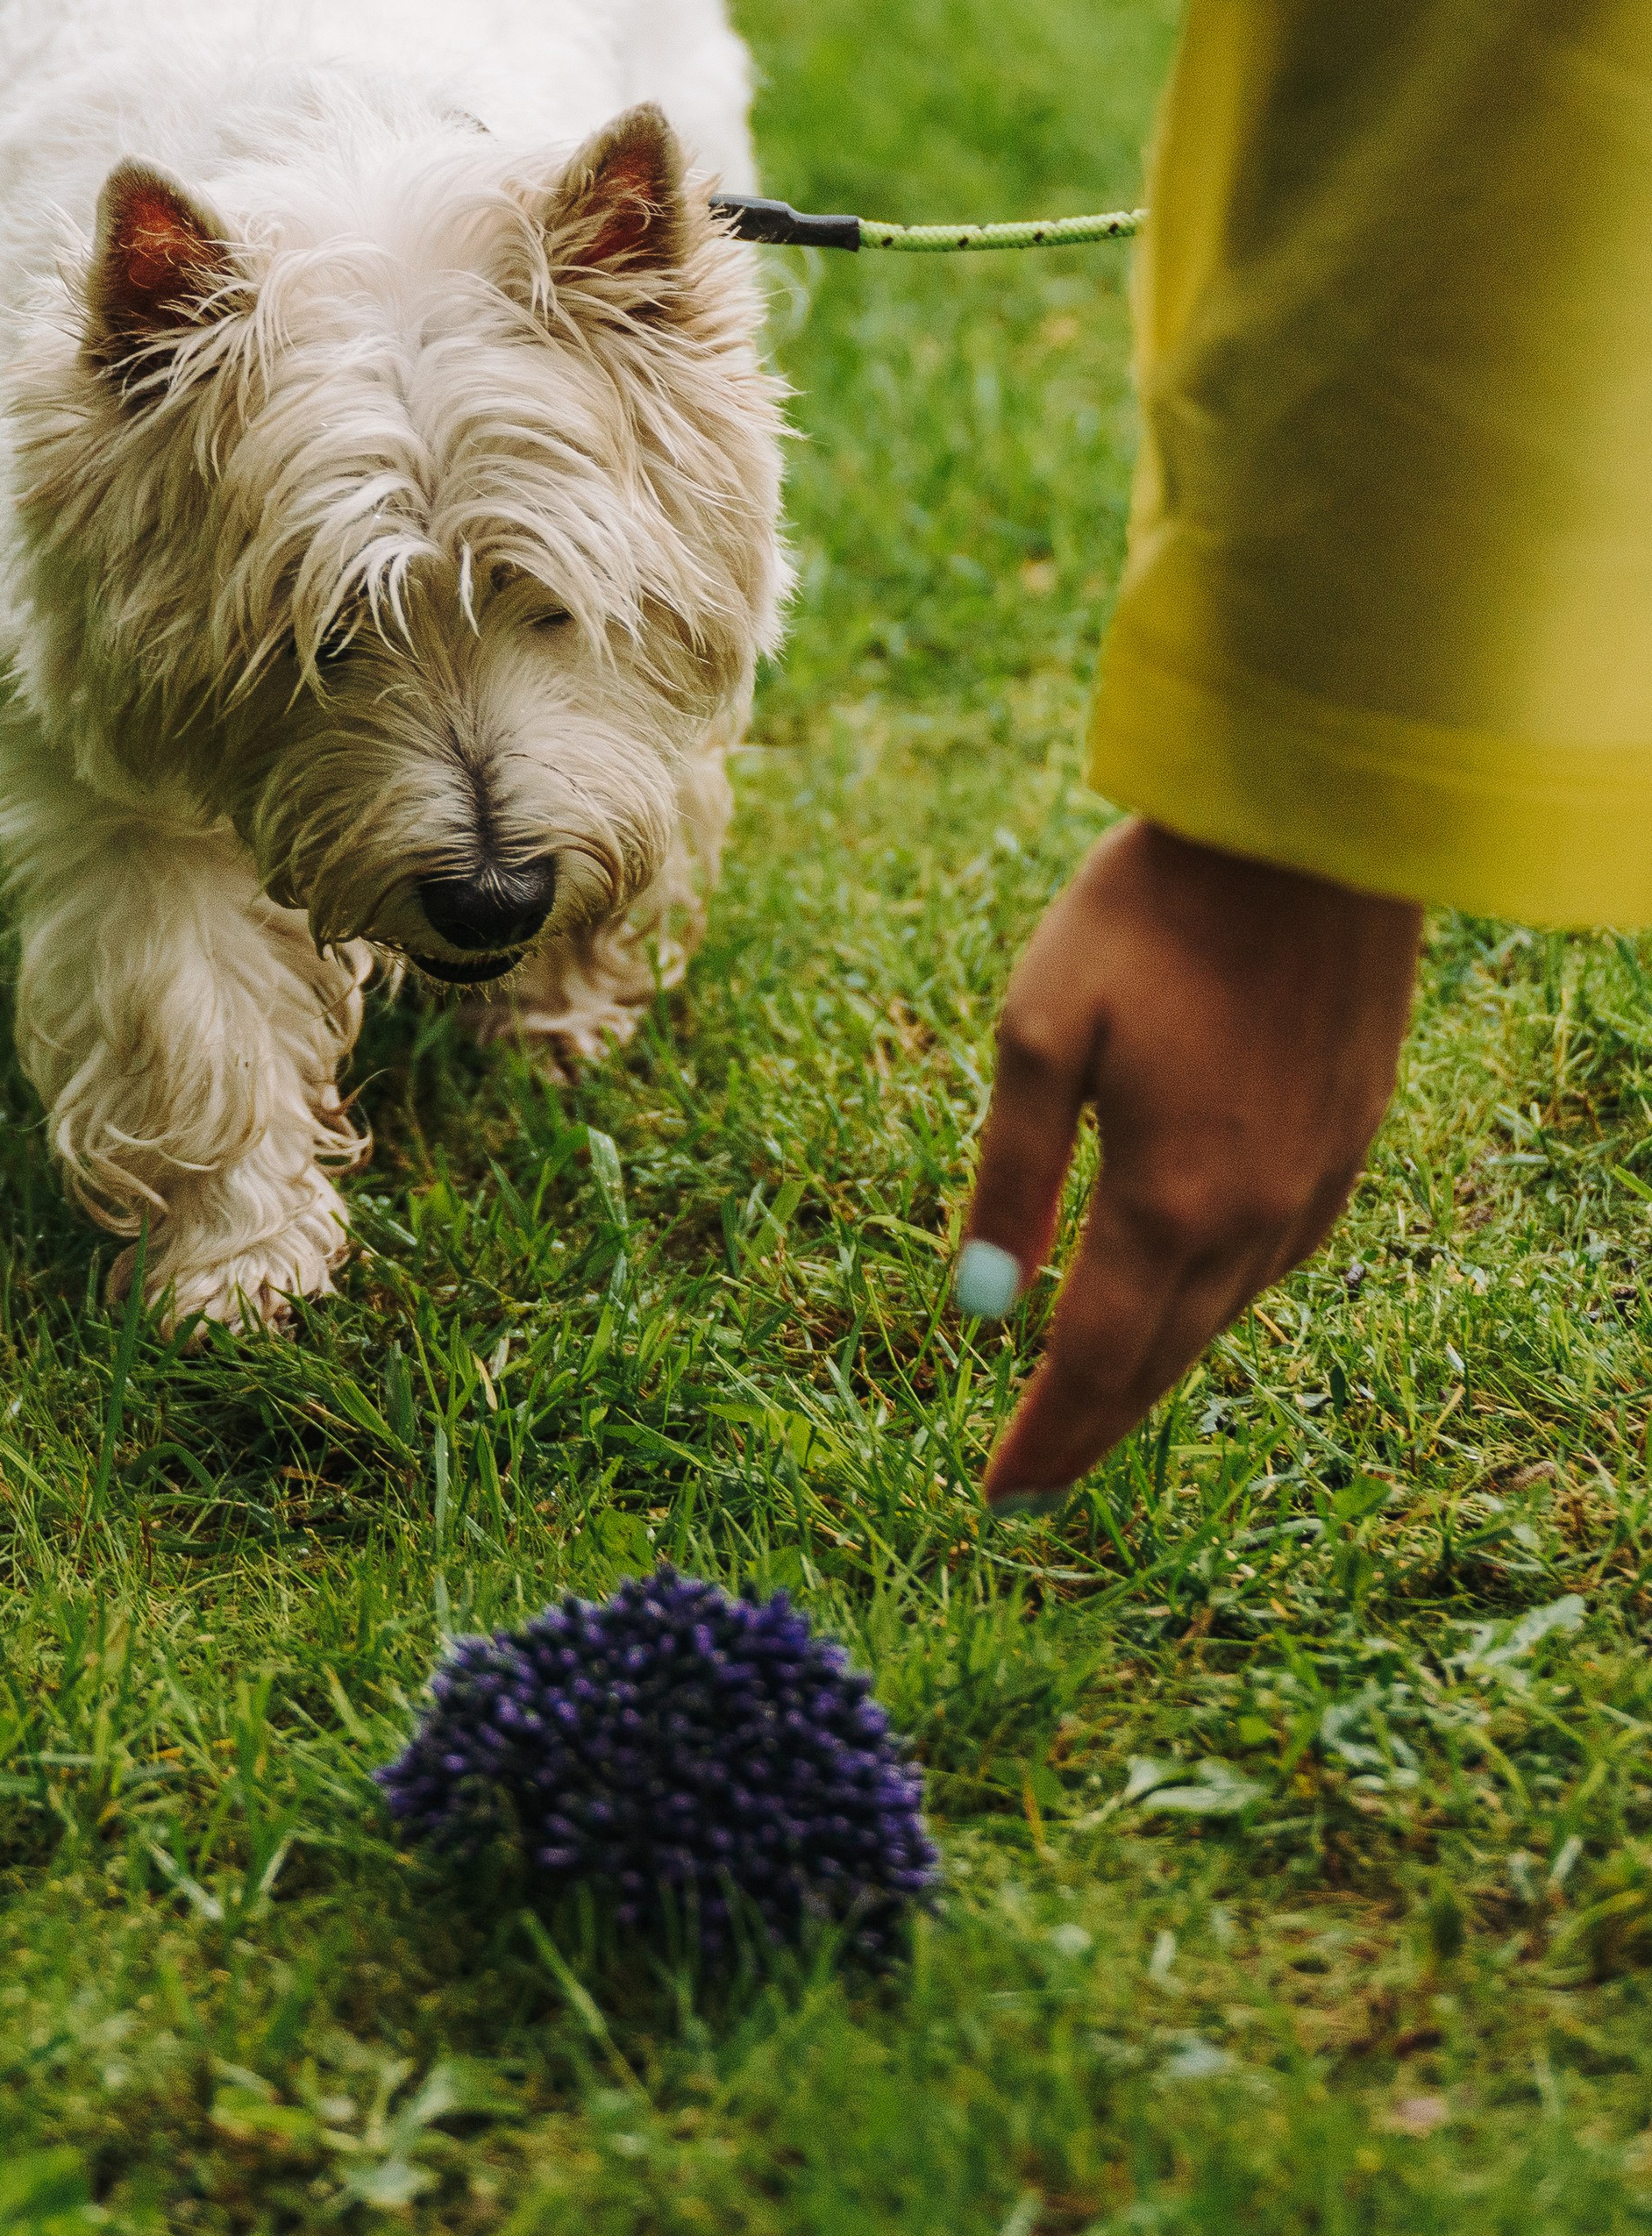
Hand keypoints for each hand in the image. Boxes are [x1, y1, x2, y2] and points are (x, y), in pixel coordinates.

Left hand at [956, 821, 1421, 1509]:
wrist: (1306, 835)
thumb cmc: (1150, 914)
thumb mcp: (1042, 1026)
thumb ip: (1013, 1170)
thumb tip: (981, 1305)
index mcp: (1169, 1198)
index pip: (1094, 1361)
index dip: (1046, 1437)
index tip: (1000, 1499)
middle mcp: (1254, 1216)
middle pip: (1163, 1361)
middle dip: (1093, 1430)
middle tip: (1037, 1488)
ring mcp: (1316, 1182)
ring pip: (1223, 1318)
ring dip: (1156, 1373)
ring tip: (1096, 1409)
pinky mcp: (1351, 1140)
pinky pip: (1273, 1261)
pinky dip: (1214, 1304)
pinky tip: (1185, 1300)